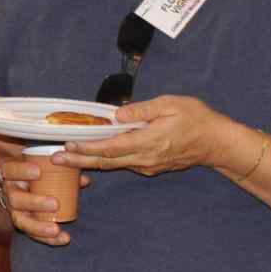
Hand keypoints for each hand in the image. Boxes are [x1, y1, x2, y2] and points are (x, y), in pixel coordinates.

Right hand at [0, 155, 87, 245]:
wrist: (15, 183)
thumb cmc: (32, 169)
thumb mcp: (40, 165)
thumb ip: (61, 168)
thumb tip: (85, 179)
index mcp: (10, 172)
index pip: (11, 170)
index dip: (22, 171)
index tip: (38, 171)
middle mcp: (9, 193)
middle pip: (16, 200)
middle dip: (35, 202)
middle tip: (55, 204)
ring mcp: (13, 210)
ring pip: (21, 221)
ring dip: (39, 227)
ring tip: (56, 230)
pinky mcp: (22, 223)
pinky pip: (31, 234)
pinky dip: (48, 239)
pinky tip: (64, 238)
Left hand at [61, 95, 228, 177]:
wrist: (215, 142)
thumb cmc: (195, 118)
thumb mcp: (170, 104)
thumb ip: (142, 109)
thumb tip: (117, 113)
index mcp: (148, 141)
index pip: (111, 147)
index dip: (87, 147)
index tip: (68, 145)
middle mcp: (145, 158)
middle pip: (106, 161)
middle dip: (79, 160)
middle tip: (55, 159)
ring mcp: (148, 165)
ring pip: (113, 165)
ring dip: (90, 161)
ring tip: (67, 158)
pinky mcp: (151, 167)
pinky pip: (124, 164)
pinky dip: (106, 161)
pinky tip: (94, 156)